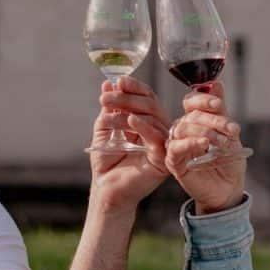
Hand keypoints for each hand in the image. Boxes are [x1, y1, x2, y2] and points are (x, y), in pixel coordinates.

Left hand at [89, 77, 170, 216]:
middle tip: (105, 98)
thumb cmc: (107, 163)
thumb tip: (108, 83)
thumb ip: (109, 108)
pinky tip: (130, 120)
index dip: (134, 87)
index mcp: (148, 122)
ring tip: (106, 113)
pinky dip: (144, 126)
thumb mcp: (105, 128)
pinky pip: (157, 138)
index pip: (147, 97)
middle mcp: (158, 131)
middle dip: (127, 97)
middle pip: (151, 104)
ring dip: (127, 110)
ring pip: (152, 117)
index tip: (118, 81)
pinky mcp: (163, 159)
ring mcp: (162, 144)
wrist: (105, 189)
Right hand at [165, 82, 245, 214]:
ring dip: (206, 131)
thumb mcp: (228, 132)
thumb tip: (216, 83)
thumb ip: (220, 109)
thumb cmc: (228, 160)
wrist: (229, 188)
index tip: (219, 105)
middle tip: (232, 130)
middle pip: (191, 115)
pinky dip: (190, 143)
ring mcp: (176, 145)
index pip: (191, 101)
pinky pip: (175, 147)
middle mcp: (182, 130)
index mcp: (194, 120)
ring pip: (184, 128)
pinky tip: (204, 144)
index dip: (204, 99)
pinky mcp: (173, 161)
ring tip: (223, 143)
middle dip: (214, 120)